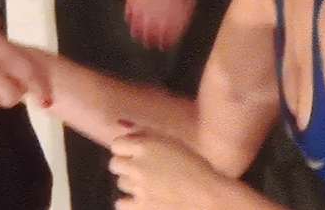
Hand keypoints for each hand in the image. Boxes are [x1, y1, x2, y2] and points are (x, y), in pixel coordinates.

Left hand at [110, 127, 225, 208]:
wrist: (209, 196)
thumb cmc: (198, 167)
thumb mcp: (174, 143)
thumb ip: (148, 134)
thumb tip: (121, 123)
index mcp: (147, 145)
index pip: (117, 144)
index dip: (125, 149)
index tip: (134, 154)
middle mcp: (139, 164)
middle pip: (114, 164)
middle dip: (125, 166)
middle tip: (142, 171)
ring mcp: (138, 187)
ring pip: (120, 183)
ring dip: (131, 183)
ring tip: (148, 185)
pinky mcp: (140, 207)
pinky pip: (120, 203)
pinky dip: (128, 202)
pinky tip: (141, 199)